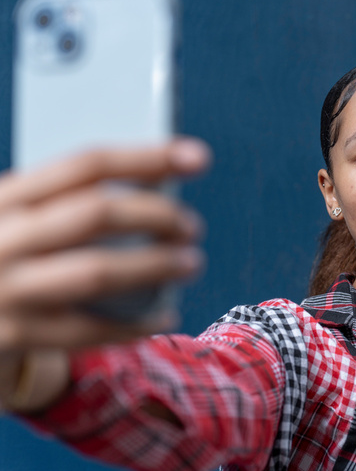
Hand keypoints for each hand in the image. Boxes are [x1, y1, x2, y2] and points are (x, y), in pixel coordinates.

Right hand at [0, 138, 210, 410]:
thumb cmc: (2, 255)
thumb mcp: (15, 218)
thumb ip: (63, 203)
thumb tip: (158, 188)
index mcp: (5, 196)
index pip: (86, 165)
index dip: (148, 157)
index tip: (198, 157)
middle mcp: (0, 237)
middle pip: (96, 213)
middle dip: (158, 216)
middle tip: (192, 226)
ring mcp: (5, 289)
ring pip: (97, 271)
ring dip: (156, 265)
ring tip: (191, 262)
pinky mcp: (13, 336)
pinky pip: (89, 331)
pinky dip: (137, 324)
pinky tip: (167, 315)